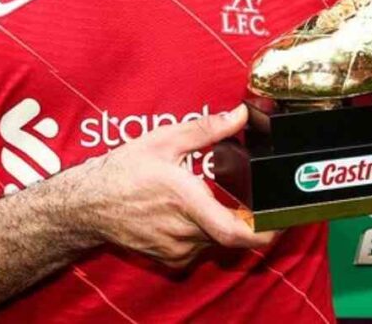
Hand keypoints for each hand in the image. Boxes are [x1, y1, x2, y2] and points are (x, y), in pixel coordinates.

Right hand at [68, 105, 274, 267]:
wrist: (87, 205)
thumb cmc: (123, 172)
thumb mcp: (165, 140)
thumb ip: (208, 128)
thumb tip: (241, 114)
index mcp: (187, 202)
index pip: (235, 232)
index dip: (266, 232)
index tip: (284, 221)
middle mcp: (184, 232)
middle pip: (232, 234)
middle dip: (251, 219)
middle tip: (262, 201)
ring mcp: (175, 249)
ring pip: (217, 240)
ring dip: (228, 223)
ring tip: (230, 200)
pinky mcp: (169, 257)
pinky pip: (200, 248)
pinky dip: (209, 232)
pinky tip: (203, 212)